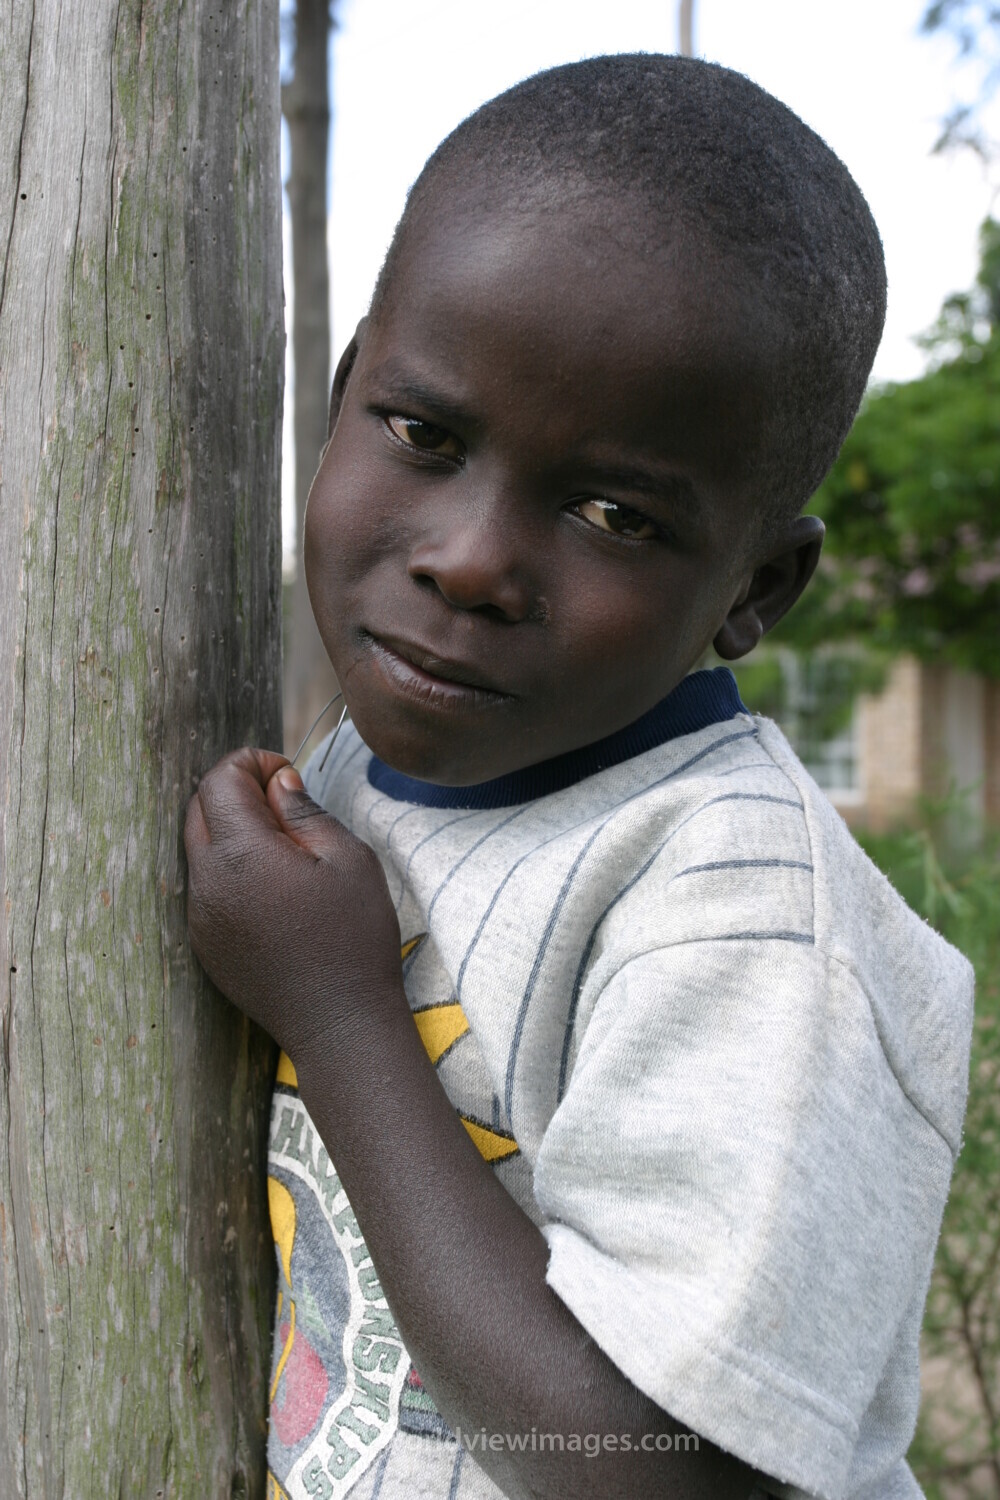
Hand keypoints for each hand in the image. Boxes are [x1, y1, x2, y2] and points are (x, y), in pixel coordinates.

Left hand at [183, 748, 403, 1062]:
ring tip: (283, 845)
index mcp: (240, 856)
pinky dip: (229, 869)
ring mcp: (201, 918)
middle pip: (199, 810)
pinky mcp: (205, 943)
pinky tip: (273, 887)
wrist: (340, 1025)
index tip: (286, 772)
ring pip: (199, 849)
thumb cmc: (354, 938)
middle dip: (234, 791)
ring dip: (231, 830)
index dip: (251, 762)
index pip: (219, 780)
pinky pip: (206, 887)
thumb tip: (278, 781)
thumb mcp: (347, 859)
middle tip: (283, 801)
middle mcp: (207, 884)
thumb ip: (304, 812)